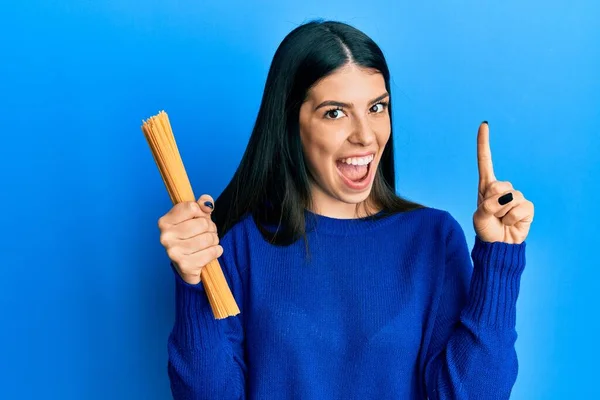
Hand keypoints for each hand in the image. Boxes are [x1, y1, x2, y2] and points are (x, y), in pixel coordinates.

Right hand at [158, 194, 222, 283]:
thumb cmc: (191, 237)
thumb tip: (207, 203)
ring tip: (209, 242)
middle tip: (207, 233)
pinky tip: (212, 252)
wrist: (188, 265)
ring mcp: (174, 252)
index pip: (192, 207)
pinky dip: (217, 251)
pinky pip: (211, 252)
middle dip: (210, 227)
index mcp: (165, 222)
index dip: (201, 212)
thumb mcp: (195, 218)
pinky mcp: (185, 265)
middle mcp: (166, 237)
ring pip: (208, 238)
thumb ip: (201, 205)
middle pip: (203, 223)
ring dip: (214, 240)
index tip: (199, 219)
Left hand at [473, 122, 534, 243]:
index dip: (484, 143)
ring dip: (501, 213)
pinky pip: (519, 208)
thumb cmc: (486, 230)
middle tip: (491, 214)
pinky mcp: (527, 207)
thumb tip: (505, 197)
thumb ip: (486, 206)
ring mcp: (515, 196)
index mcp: (486, 186)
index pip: (485, 161)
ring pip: (508, 198)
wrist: (498, 245)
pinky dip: (512, 218)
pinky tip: (511, 223)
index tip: (484, 124)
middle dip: (490, 202)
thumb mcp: (479, 217)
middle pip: (496, 185)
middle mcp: (501, 188)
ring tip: (500, 220)